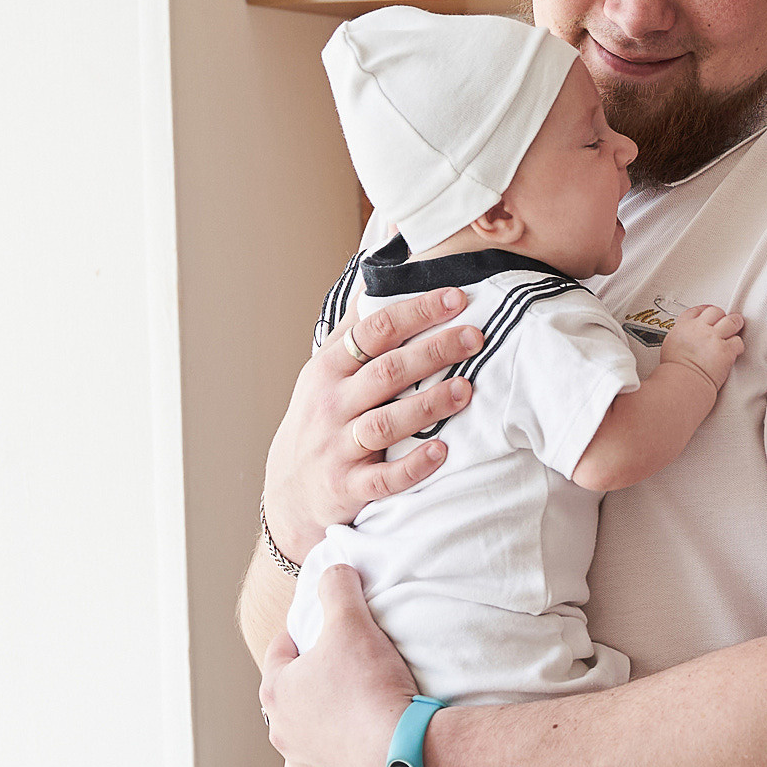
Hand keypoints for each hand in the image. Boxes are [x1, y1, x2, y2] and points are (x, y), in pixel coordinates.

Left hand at [260, 566, 418, 766]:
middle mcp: (280, 729)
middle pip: (295, 694)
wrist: (401, 752)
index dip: (305, 634)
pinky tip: (377, 738)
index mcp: (277, 688)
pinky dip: (350, 751)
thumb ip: (338, 589)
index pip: (282, 650)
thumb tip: (335, 571)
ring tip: (367, 706)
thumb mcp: (353, 622)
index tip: (328, 631)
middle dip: (318, 680)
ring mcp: (302, 763)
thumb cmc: (370, 687)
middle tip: (352, 668)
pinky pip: (336, 764)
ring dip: (331, 720)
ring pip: (312, 732)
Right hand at [262, 287, 482, 559]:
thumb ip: (355, 328)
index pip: (373, 331)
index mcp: (329, 370)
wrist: (290, 493)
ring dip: (427, 405)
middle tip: (476, 336)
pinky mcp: (348, 487)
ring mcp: (337, 448)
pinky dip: (413, 465)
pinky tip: (442, 451)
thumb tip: (377, 273)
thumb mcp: (326, 372)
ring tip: (467, 389)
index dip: (415, 312)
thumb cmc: (321, 420)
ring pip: (385, 423)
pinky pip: (384, 478)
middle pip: (386, 372)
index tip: (457, 298)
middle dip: (433, 351)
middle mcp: (330, 405)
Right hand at [659, 304, 745, 392]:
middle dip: (722, 316)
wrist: (682, 382)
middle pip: (716, 312)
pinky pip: (738, 342)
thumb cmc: (675, 370)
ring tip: (737, 327)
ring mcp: (714, 338)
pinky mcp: (726, 350)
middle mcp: (700, 328)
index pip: (697, 311)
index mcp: (684, 326)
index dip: (706, 311)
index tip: (710, 314)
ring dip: (736, 324)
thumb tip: (687, 341)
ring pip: (732, 321)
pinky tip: (735, 350)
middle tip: (726, 321)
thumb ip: (682, 338)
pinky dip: (738, 346)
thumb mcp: (670, 346)